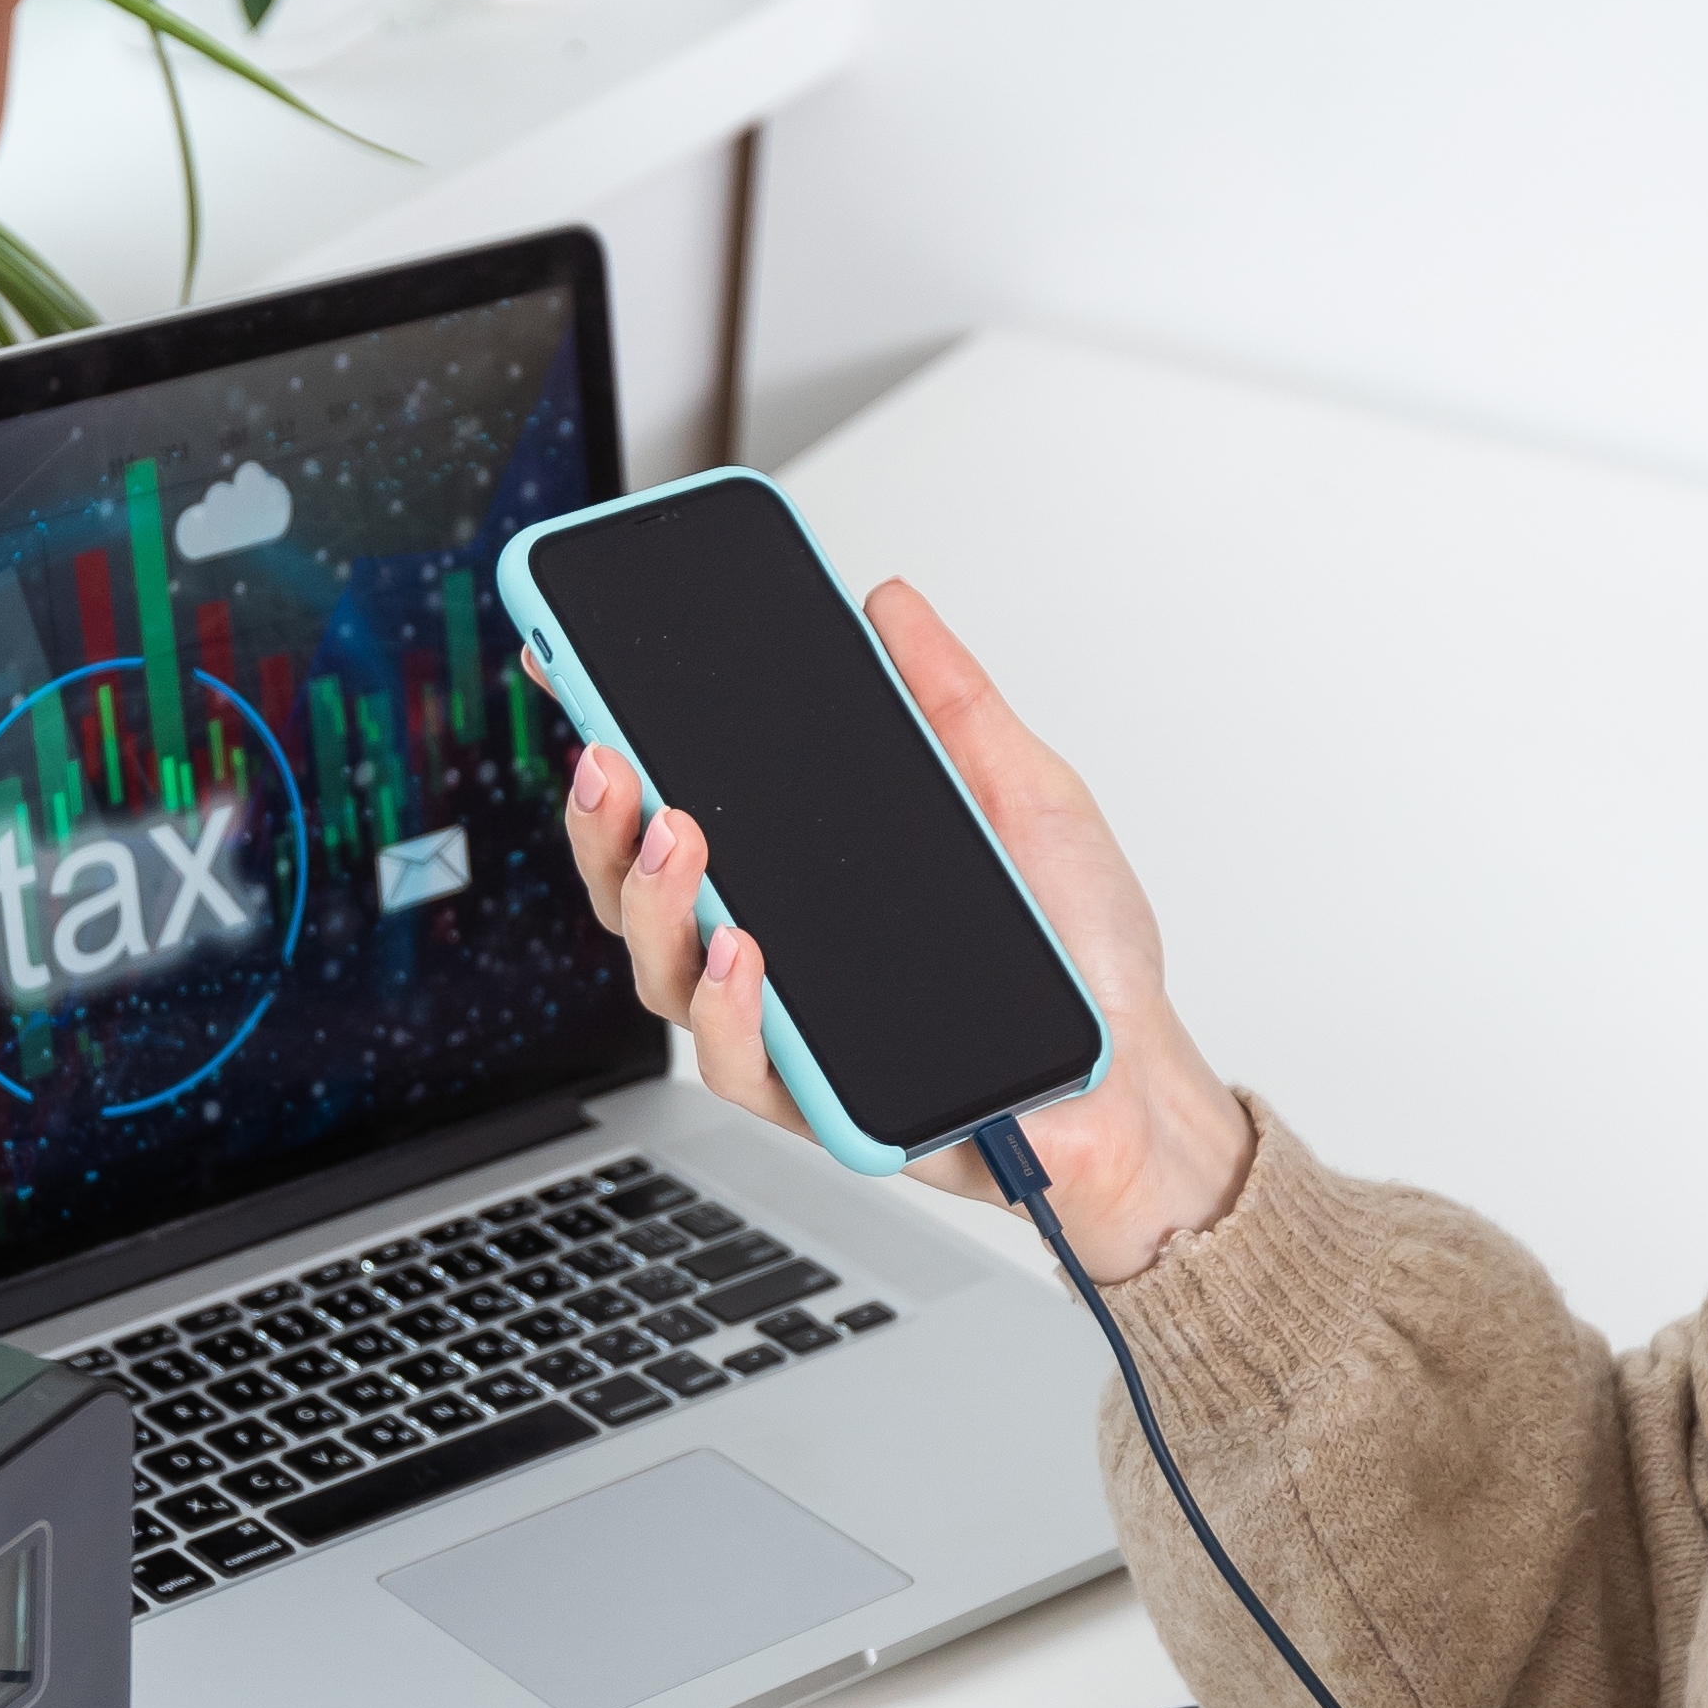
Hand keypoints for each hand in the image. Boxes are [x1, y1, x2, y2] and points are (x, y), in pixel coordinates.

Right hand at [551, 578, 1255, 1281]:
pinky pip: (734, 1065)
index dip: (615, 743)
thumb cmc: (1082, 958)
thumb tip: (888, 603)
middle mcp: (779, 948)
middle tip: (612, 759)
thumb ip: (952, 702)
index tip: (568, 667)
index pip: (681, 804)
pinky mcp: (817, 1104)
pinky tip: (742, 950)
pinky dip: (725, 1006)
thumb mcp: (1026, 795)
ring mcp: (789, 1029)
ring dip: (653, 901)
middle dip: (602, 822)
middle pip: (639, 891)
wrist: (1140, 1082)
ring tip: (678, 839)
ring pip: (663, 974)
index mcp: (808, 873)